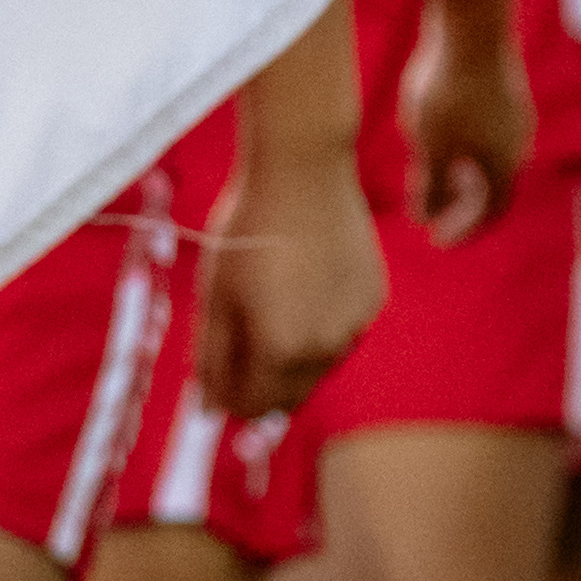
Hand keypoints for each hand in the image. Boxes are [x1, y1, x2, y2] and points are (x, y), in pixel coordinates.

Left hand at [195, 142, 387, 417]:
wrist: (303, 170)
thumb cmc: (247, 228)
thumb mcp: (215, 296)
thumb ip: (212, 359)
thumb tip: (207, 410)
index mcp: (280, 352)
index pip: (251, 406)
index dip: (226, 397)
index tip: (214, 375)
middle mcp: (326, 350)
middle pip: (288, 396)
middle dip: (259, 382)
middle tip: (237, 341)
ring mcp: (356, 326)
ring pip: (318, 366)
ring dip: (291, 355)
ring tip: (269, 302)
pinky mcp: (374, 299)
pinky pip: (343, 332)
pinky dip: (321, 325)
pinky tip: (302, 286)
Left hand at [399, 14, 532, 244]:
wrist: (471, 22)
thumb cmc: (448, 89)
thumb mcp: (430, 145)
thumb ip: (430, 186)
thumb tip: (425, 218)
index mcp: (504, 163)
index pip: (490, 211)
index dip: (464, 230)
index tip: (438, 240)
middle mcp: (517, 141)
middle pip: (492, 184)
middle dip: (462, 202)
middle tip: (432, 211)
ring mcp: (512, 111)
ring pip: (489, 153)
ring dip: (463, 171)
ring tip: (431, 173)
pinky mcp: (500, 84)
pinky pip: (484, 126)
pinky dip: (463, 142)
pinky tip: (434, 127)